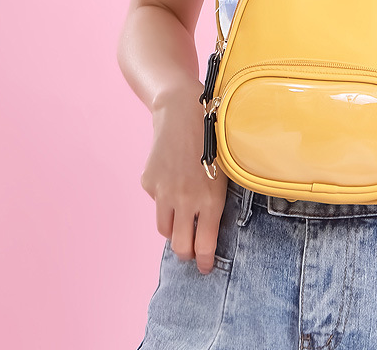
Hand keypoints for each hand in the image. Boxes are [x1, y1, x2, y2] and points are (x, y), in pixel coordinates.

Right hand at [140, 86, 228, 274]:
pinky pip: (156, 202)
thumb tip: (215, 224)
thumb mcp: (227, 168)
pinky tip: (173, 179)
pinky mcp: (149, 182)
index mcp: (210, 200)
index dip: (205, 260)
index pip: (205, 245)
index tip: (205, 267)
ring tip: (183, 217)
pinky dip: (163, 199)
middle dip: (186, 253)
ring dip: (174, 227)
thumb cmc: (213, 137)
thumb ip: (220, 197)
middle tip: (190, 252)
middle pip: (180, 246)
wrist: (181, 110)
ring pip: (165, 228)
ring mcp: (163, 193)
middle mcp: (185, 201)